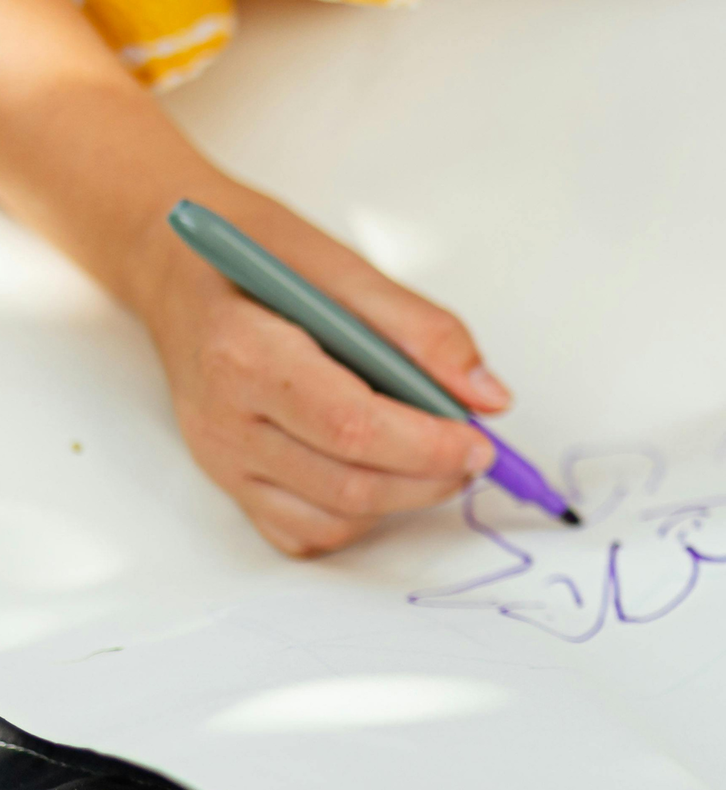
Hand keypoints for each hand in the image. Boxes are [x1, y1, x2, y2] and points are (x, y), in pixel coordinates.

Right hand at [129, 187, 508, 555]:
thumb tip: (488, 397)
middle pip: (348, 484)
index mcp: (246, 354)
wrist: (174, 268)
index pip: (353, 427)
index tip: (481, 438)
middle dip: (430, 477)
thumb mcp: (344, 264)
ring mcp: (221, 458)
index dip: (429, 444)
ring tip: (435, 457)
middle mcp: (225, 419)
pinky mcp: (228, 482)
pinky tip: (379, 472)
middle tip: (475, 451)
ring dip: (401, 501)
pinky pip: (303, 530)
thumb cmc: (257, 259)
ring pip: (331, 518)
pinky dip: (357, 516)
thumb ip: (422, 331)